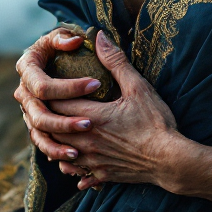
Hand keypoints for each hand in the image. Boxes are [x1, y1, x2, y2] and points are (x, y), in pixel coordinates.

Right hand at [14, 26, 102, 162]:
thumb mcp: (60, 37)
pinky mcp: (35, 124)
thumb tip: (76, 41)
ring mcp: (27, 110)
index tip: (96, 85)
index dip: (69, 88)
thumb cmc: (58, 45)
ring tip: (78, 152)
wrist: (48, 59)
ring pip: (38, 134)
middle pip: (39, 115)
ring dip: (56, 145)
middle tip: (90, 124)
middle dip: (64, 122)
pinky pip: (42, 143)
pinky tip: (73, 158)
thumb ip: (65, 38)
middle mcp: (23, 92)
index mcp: (27, 69)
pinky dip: (54, 152)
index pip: (44, 86)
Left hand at [51, 31, 178, 190]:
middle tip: (42, 104)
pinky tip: (71, 158)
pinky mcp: (101, 174)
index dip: (48, 94)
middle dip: (46, 115)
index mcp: (92, 117)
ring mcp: (92, 160)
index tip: (45, 84)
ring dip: (53, 141)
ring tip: (52, 130)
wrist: (170, 160)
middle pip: (52, 129)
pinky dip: (69, 163)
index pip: (57, 104)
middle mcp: (86, 141)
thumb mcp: (138, 87)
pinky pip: (76, 172)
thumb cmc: (156, 122)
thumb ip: (115, 62)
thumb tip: (99, 37)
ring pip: (59, 152)